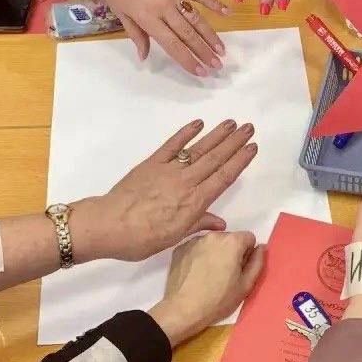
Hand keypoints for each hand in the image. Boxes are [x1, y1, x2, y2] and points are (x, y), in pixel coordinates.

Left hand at [69, 119, 258, 262]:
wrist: (109, 226)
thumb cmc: (142, 238)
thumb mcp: (174, 237)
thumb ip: (198, 224)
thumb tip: (221, 223)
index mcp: (195, 202)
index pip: (224, 177)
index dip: (240, 161)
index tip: (253, 147)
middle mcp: (186, 182)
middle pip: (215, 159)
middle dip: (234, 142)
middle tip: (249, 127)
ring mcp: (169, 170)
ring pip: (199, 150)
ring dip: (217, 135)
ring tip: (232, 123)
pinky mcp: (151, 164)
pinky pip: (172, 146)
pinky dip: (185, 133)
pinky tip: (198, 124)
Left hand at [101, 0, 228, 73]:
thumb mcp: (120, 13)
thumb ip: (136, 35)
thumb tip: (144, 57)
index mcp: (148, 18)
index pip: (172, 44)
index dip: (187, 60)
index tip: (200, 72)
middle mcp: (165, 8)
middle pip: (188, 34)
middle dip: (204, 52)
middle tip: (217, 66)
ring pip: (197, 17)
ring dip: (210, 35)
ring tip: (221, 50)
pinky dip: (213, 3)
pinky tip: (227, 12)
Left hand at [151, 231, 265, 345]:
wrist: (183, 309)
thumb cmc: (218, 300)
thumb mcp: (246, 285)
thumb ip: (257, 262)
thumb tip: (261, 247)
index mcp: (232, 242)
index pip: (248, 237)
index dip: (247, 253)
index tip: (240, 269)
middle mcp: (213, 236)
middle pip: (229, 238)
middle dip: (231, 251)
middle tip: (225, 274)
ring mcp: (194, 241)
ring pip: (212, 242)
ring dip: (214, 252)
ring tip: (208, 274)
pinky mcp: (180, 249)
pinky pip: (196, 248)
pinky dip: (199, 256)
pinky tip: (195, 274)